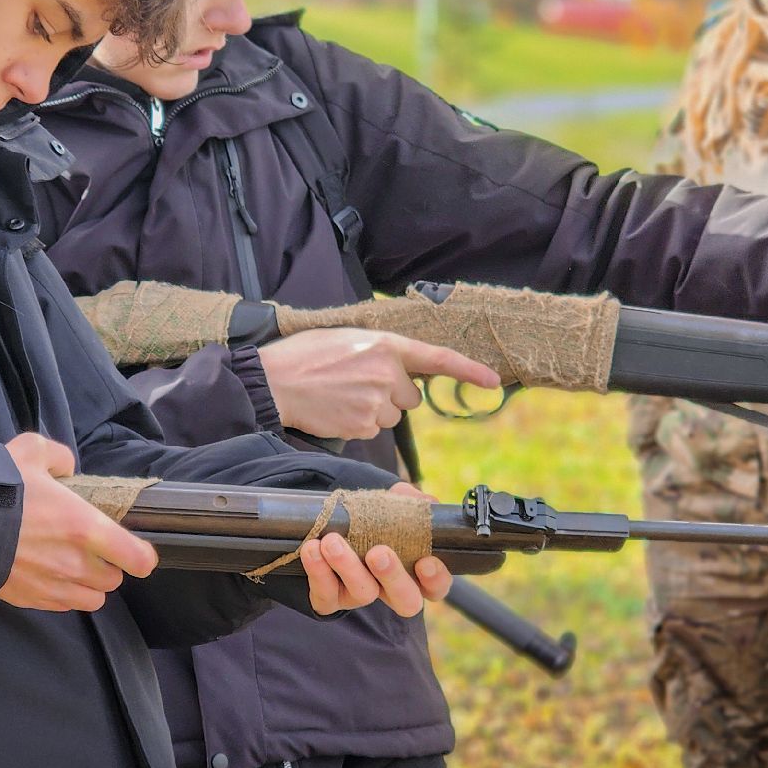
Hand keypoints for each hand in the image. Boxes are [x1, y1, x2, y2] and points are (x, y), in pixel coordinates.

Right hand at [0, 433, 158, 611]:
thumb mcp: (31, 451)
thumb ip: (59, 457)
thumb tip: (67, 469)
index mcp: (84, 527)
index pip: (135, 557)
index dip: (143, 557)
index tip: (140, 553)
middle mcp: (74, 563)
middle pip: (113, 580)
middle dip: (110, 567)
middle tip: (95, 550)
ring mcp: (52, 585)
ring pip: (92, 599)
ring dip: (90, 585)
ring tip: (75, 566)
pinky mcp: (30, 599)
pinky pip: (63, 606)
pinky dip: (65, 595)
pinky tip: (51, 575)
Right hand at [258, 329, 499, 439]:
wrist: (274, 381)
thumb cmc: (306, 355)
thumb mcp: (349, 338)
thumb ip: (381, 351)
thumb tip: (402, 370)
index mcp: (385, 344)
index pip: (438, 359)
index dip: (469, 371)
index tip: (493, 382)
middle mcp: (386, 373)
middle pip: (410, 397)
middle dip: (391, 394)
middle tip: (357, 383)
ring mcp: (375, 402)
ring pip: (391, 415)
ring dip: (372, 409)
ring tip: (340, 394)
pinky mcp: (362, 425)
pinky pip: (372, 429)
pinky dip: (357, 423)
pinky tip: (335, 408)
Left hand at [297, 482, 451, 616]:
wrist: (327, 523)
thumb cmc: (370, 519)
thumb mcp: (391, 505)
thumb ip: (411, 502)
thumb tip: (427, 502)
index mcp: (413, 571)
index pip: (436, 587)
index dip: (436, 580)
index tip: (425, 562)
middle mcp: (390, 590)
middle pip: (405, 601)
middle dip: (393, 577)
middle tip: (378, 553)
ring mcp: (360, 596)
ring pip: (363, 593)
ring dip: (348, 566)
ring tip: (332, 541)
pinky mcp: (329, 599)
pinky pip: (326, 595)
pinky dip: (319, 571)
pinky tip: (313, 549)